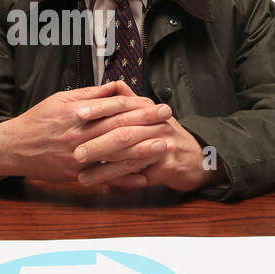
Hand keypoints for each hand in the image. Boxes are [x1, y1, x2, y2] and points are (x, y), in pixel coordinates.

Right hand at [0, 82, 166, 181]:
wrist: (13, 148)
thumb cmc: (37, 121)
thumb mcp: (60, 100)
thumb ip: (89, 95)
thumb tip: (116, 87)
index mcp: (74, 113)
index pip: (112, 107)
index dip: (137, 105)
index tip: (155, 103)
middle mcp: (77, 135)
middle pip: (118, 128)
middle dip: (146, 122)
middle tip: (167, 117)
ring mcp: (77, 157)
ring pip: (115, 154)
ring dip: (142, 150)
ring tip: (164, 144)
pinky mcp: (75, 175)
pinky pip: (104, 177)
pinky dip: (125, 178)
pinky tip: (143, 176)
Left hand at [76, 105, 226, 193]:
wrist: (199, 157)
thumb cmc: (167, 136)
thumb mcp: (151, 113)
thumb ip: (130, 100)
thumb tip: (111, 85)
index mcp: (149, 109)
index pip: (120, 105)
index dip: (98, 109)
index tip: (77, 115)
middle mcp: (157, 125)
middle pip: (123, 132)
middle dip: (97, 143)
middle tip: (75, 153)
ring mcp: (164, 146)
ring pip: (130, 157)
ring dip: (105, 170)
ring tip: (83, 177)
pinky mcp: (169, 168)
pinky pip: (141, 177)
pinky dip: (123, 183)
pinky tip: (107, 188)